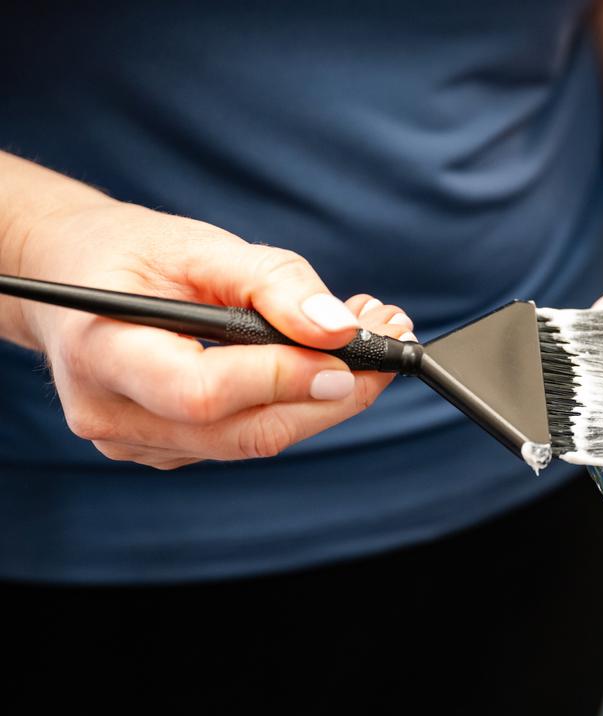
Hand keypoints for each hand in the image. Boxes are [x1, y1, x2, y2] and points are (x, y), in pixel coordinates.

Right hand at [15, 199, 414, 468]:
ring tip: (370, 338)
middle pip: (243, 432)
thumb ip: (272, 282)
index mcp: (102, 355)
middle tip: (390, 343)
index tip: (352, 353)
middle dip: (332, 394)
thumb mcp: (198, 244)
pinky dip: (298, 403)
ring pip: (255, 440)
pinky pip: (247, 436)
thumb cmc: (130, 254)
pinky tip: (327, 360)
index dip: (283, 378)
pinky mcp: (171, 449)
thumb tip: (340, 328)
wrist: (77, 278)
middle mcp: (114, 415)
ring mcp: (140, 443)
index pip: (200, 392)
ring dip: (328, 398)